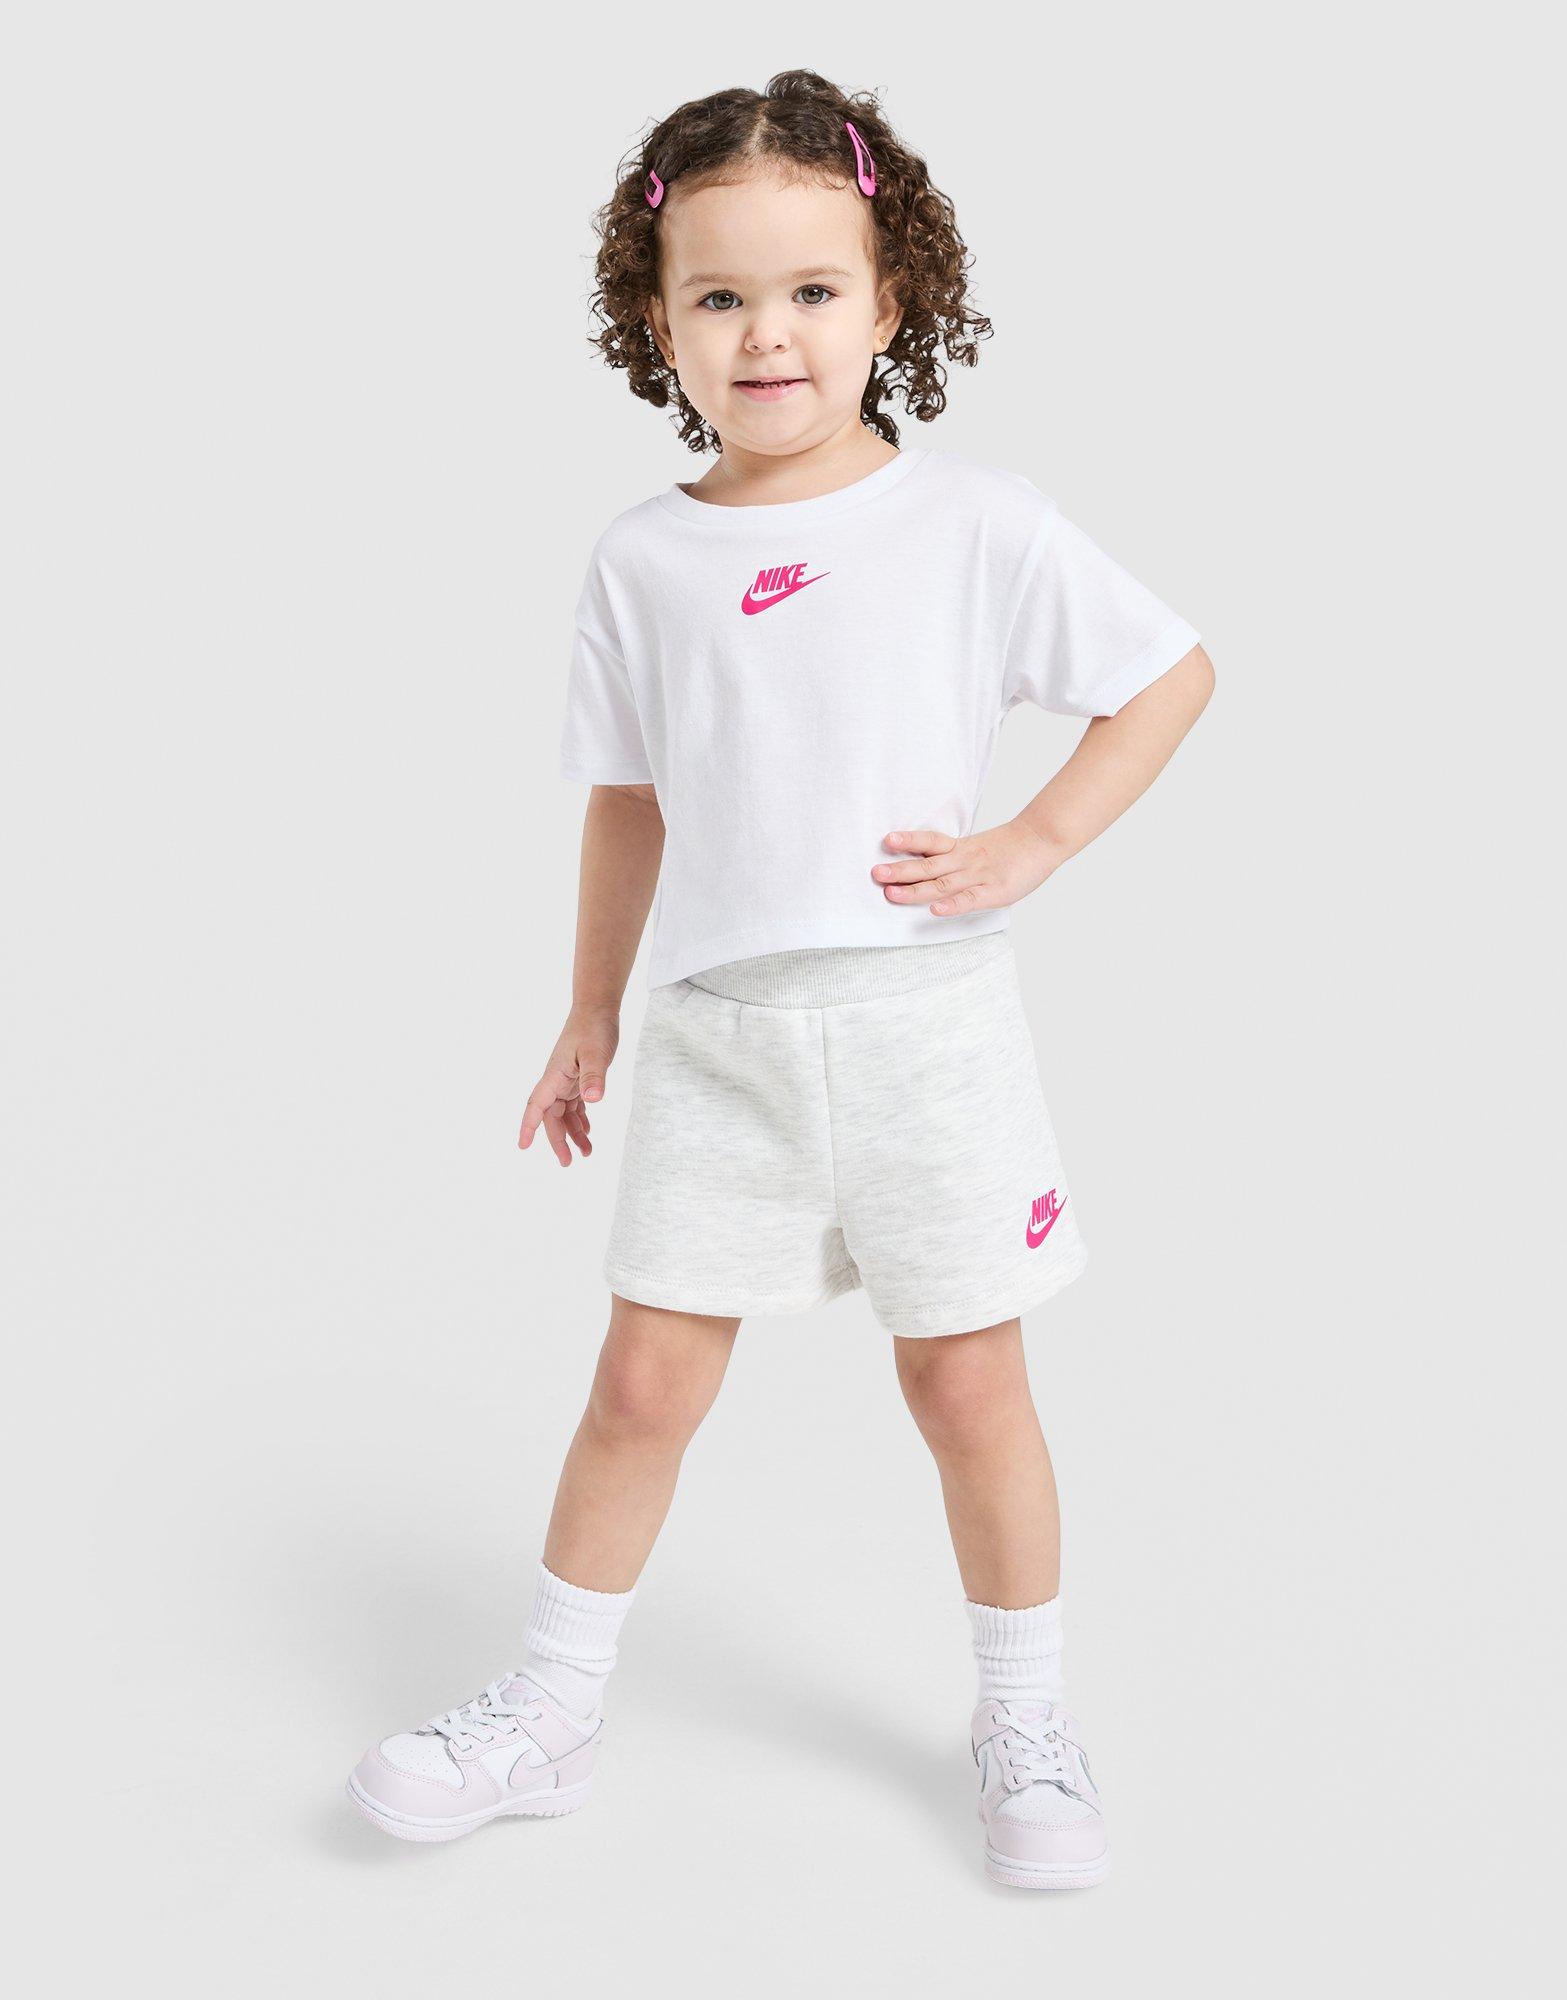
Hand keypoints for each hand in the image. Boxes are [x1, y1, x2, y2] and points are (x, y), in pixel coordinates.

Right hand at [518, 1008, 619, 1165]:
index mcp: (555, 1076)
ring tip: (586, 1153)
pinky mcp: (577, 1077)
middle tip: (567, 1163)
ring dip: (573, 1133)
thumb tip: (593, 1099)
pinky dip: (579, 1119)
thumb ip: (594, 1076)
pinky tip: (588, 1131)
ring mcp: (566, 1079)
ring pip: (564, 1113)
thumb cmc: (594, 1028)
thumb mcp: (597, 1053)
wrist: (597, 1009)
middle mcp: (556, 1080)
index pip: (536, 1106)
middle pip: (551, 1116)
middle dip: (557, 1140)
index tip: (523, 1146)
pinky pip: (574, 1104)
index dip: (529, 1126)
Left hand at [871, 819, 1061, 915]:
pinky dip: (951, 906)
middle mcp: (965, 861)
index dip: (909, 840)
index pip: (931, 841)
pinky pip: (969, 900)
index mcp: (962, 848)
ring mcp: (979, 877)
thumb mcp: (978, 846)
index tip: (886, 841)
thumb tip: (925, 863)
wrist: (1043, 840)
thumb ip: (954, 855)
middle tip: (875, 873)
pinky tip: (934, 911)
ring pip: (942, 884)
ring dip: (915, 890)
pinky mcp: (994, 892)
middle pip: (928, 865)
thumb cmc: (1011, 848)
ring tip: (891, 893)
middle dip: (900, 871)